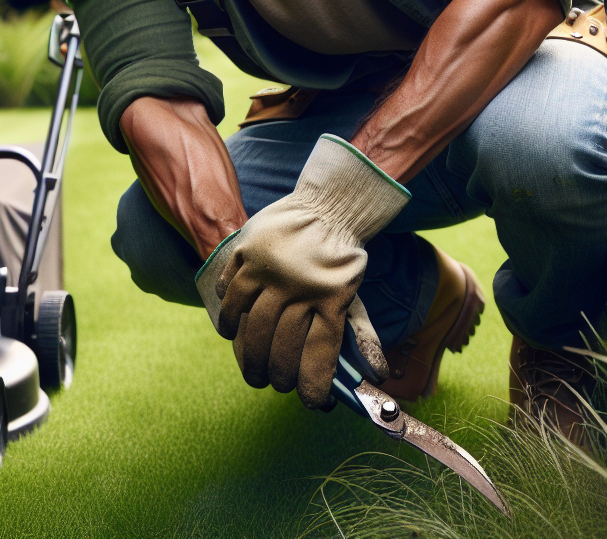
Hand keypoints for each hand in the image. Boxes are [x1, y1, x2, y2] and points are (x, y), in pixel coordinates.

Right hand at [193, 135, 408, 408]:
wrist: (328, 204)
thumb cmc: (340, 259)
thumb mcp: (354, 294)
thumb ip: (360, 334)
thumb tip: (378, 375)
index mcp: (331, 299)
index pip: (318, 356)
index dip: (312, 386)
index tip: (310, 402)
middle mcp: (301, 287)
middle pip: (279, 347)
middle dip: (277, 376)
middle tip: (274, 385)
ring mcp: (271, 270)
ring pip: (251, 327)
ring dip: (249, 357)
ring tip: (252, 371)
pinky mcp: (248, 254)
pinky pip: (231, 295)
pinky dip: (229, 319)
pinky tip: (232, 332)